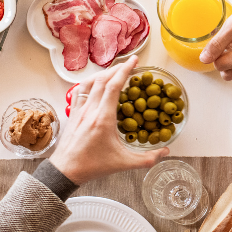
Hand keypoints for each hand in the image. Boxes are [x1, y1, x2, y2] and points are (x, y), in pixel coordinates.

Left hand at [49, 56, 167, 183]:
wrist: (65, 171)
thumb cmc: (93, 166)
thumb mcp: (124, 163)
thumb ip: (148, 159)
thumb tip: (167, 152)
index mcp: (103, 119)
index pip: (113, 87)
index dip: (124, 71)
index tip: (134, 61)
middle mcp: (89, 111)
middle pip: (101, 80)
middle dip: (116, 68)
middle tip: (129, 63)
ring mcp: (78, 111)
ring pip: (89, 83)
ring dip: (102, 73)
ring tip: (114, 71)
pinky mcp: (72, 114)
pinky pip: (79, 91)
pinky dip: (89, 82)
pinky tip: (95, 84)